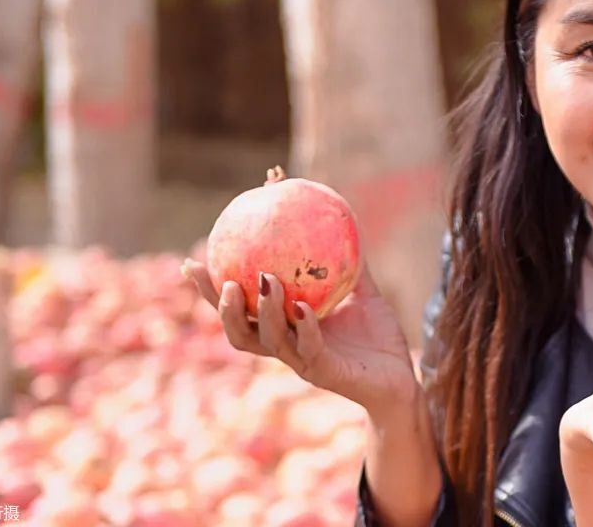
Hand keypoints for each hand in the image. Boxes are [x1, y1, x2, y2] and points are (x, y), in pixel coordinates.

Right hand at [182, 259, 418, 414]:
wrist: (400, 377)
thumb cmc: (377, 336)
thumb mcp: (362, 290)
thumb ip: (348, 261)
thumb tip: (339, 216)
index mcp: (284, 327)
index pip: (239, 308)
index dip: (211, 291)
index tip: (192, 263)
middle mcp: (285, 346)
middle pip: (237, 330)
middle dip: (220, 307)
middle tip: (219, 277)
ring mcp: (302, 361)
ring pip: (268, 341)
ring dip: (262, 311)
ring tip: (263, 283)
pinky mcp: (324, 372)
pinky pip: (309, 348)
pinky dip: (304, 327)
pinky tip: (302, 306)